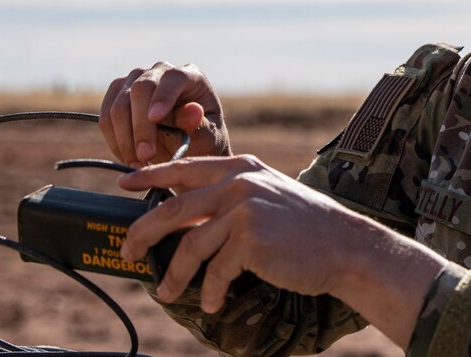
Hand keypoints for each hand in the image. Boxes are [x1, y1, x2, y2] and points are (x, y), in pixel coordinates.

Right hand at [99, 62, 230, 168]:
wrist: (187, 148)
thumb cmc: (204, 142)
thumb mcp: (209, 140)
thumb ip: (201, 127)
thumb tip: (193, 110)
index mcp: (191, 76)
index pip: (173, 78)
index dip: (163, 96)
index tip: (156, 119)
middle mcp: (161, 72)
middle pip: (140, 89)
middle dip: (140, 126)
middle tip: (145, 157)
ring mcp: (136, 81)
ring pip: (118, 104)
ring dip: (124, 139)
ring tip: (138, 165)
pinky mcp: (117, 95)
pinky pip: (106, 117)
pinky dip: (114, 140)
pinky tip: (127, 158)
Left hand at [118, 156, 361, 309]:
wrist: (345, 245)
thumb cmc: (307, 227)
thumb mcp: (268, 195)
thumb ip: (232, 197)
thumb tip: (187, 217)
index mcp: (242, 167)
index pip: (186, 168)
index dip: (152, 175)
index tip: (125, 182)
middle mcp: (240, 183)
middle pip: (175, 208)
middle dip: (144, 232)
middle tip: (128, 250)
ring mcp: (244, 209)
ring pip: (190, 246)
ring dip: (175, 275)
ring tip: (167, 292)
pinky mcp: (250, 238)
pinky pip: (216, 271)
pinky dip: (209, 291)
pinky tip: (210, 302)